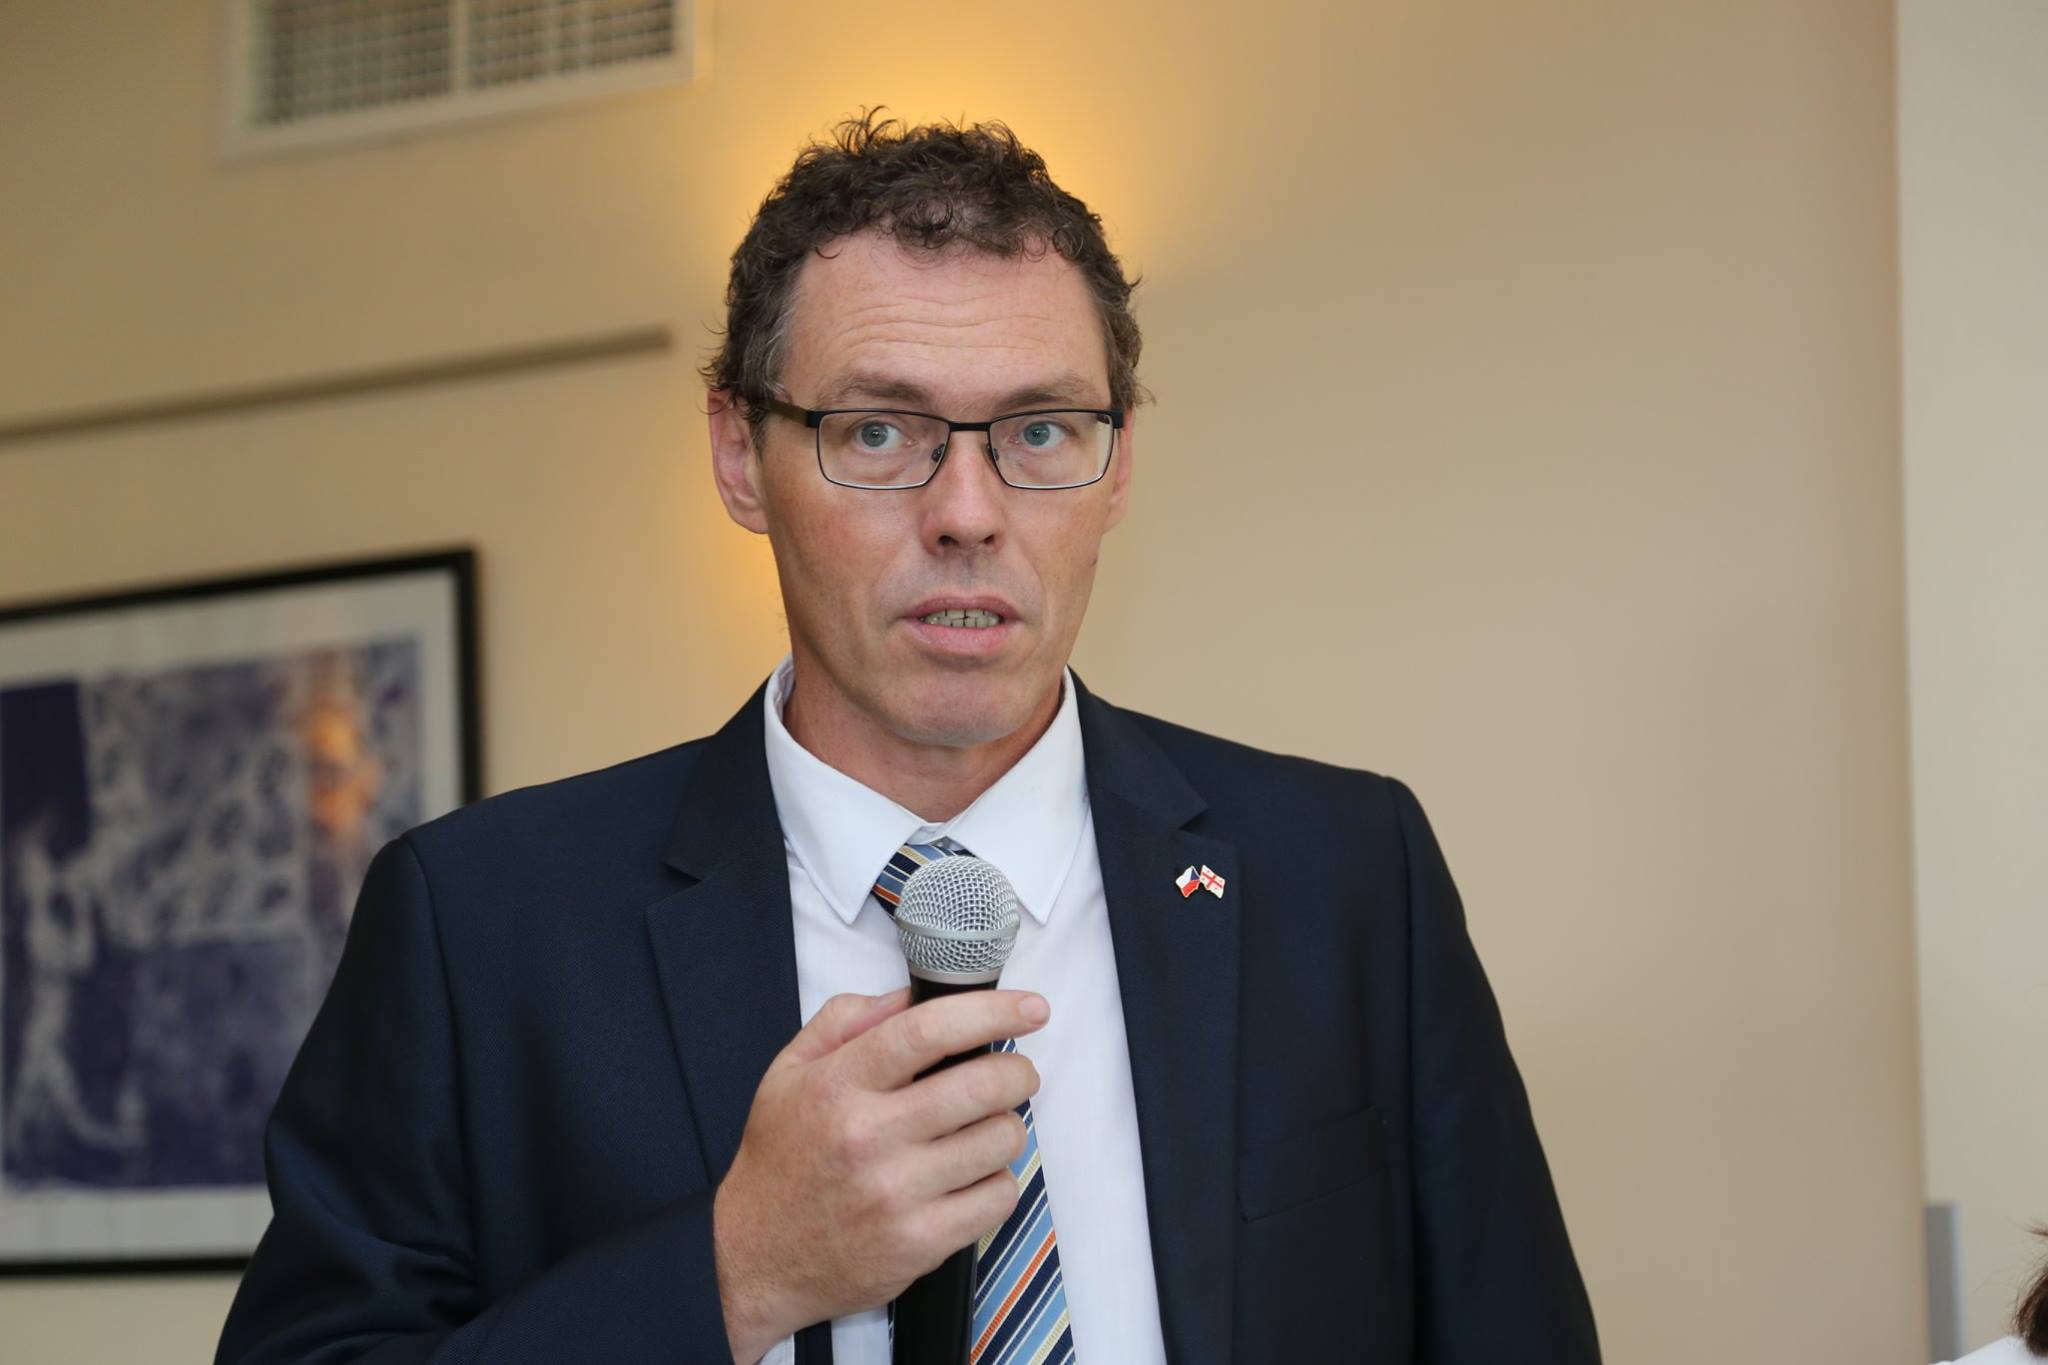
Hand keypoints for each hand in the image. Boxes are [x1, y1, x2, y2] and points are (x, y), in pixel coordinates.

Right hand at [711, 987, 1047, 1362]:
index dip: (991, 1012)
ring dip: (1006, 1128)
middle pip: (982, 1084)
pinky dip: (997, 1182)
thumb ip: (845, 1021)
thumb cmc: (780, 1160)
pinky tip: (971, 1177)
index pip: (928, 1031)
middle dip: (1018, 1072)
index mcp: (839, 1085)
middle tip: (1016, 1074)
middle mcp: (869, 1136)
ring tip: (983, 1129)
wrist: (753, 1258)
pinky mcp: (919, 1243)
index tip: (1030, 1008)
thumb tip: (909, 997)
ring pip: (1000, 1140)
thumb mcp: (789, 1072)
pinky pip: (998, 1198)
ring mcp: (896, 1194)